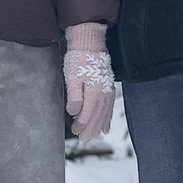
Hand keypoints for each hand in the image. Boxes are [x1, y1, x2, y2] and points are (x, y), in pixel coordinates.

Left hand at [63, 23, 114, 140]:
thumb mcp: (73, 77)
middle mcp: (104, 93)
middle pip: (97, 116)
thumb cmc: (79, 60)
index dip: (81, 124)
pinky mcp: (110, 88)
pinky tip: (105, 127)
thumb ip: (75, 96)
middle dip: (90, 128)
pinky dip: (107, 118)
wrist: (90, 44)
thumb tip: (74, 112)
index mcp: (95, 92)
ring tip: (93, 135)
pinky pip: (110, 108)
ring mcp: (109, 91)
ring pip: (105, 113)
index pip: (88, 113)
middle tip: (82, 137)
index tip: (74, 131)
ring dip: (99, 126)